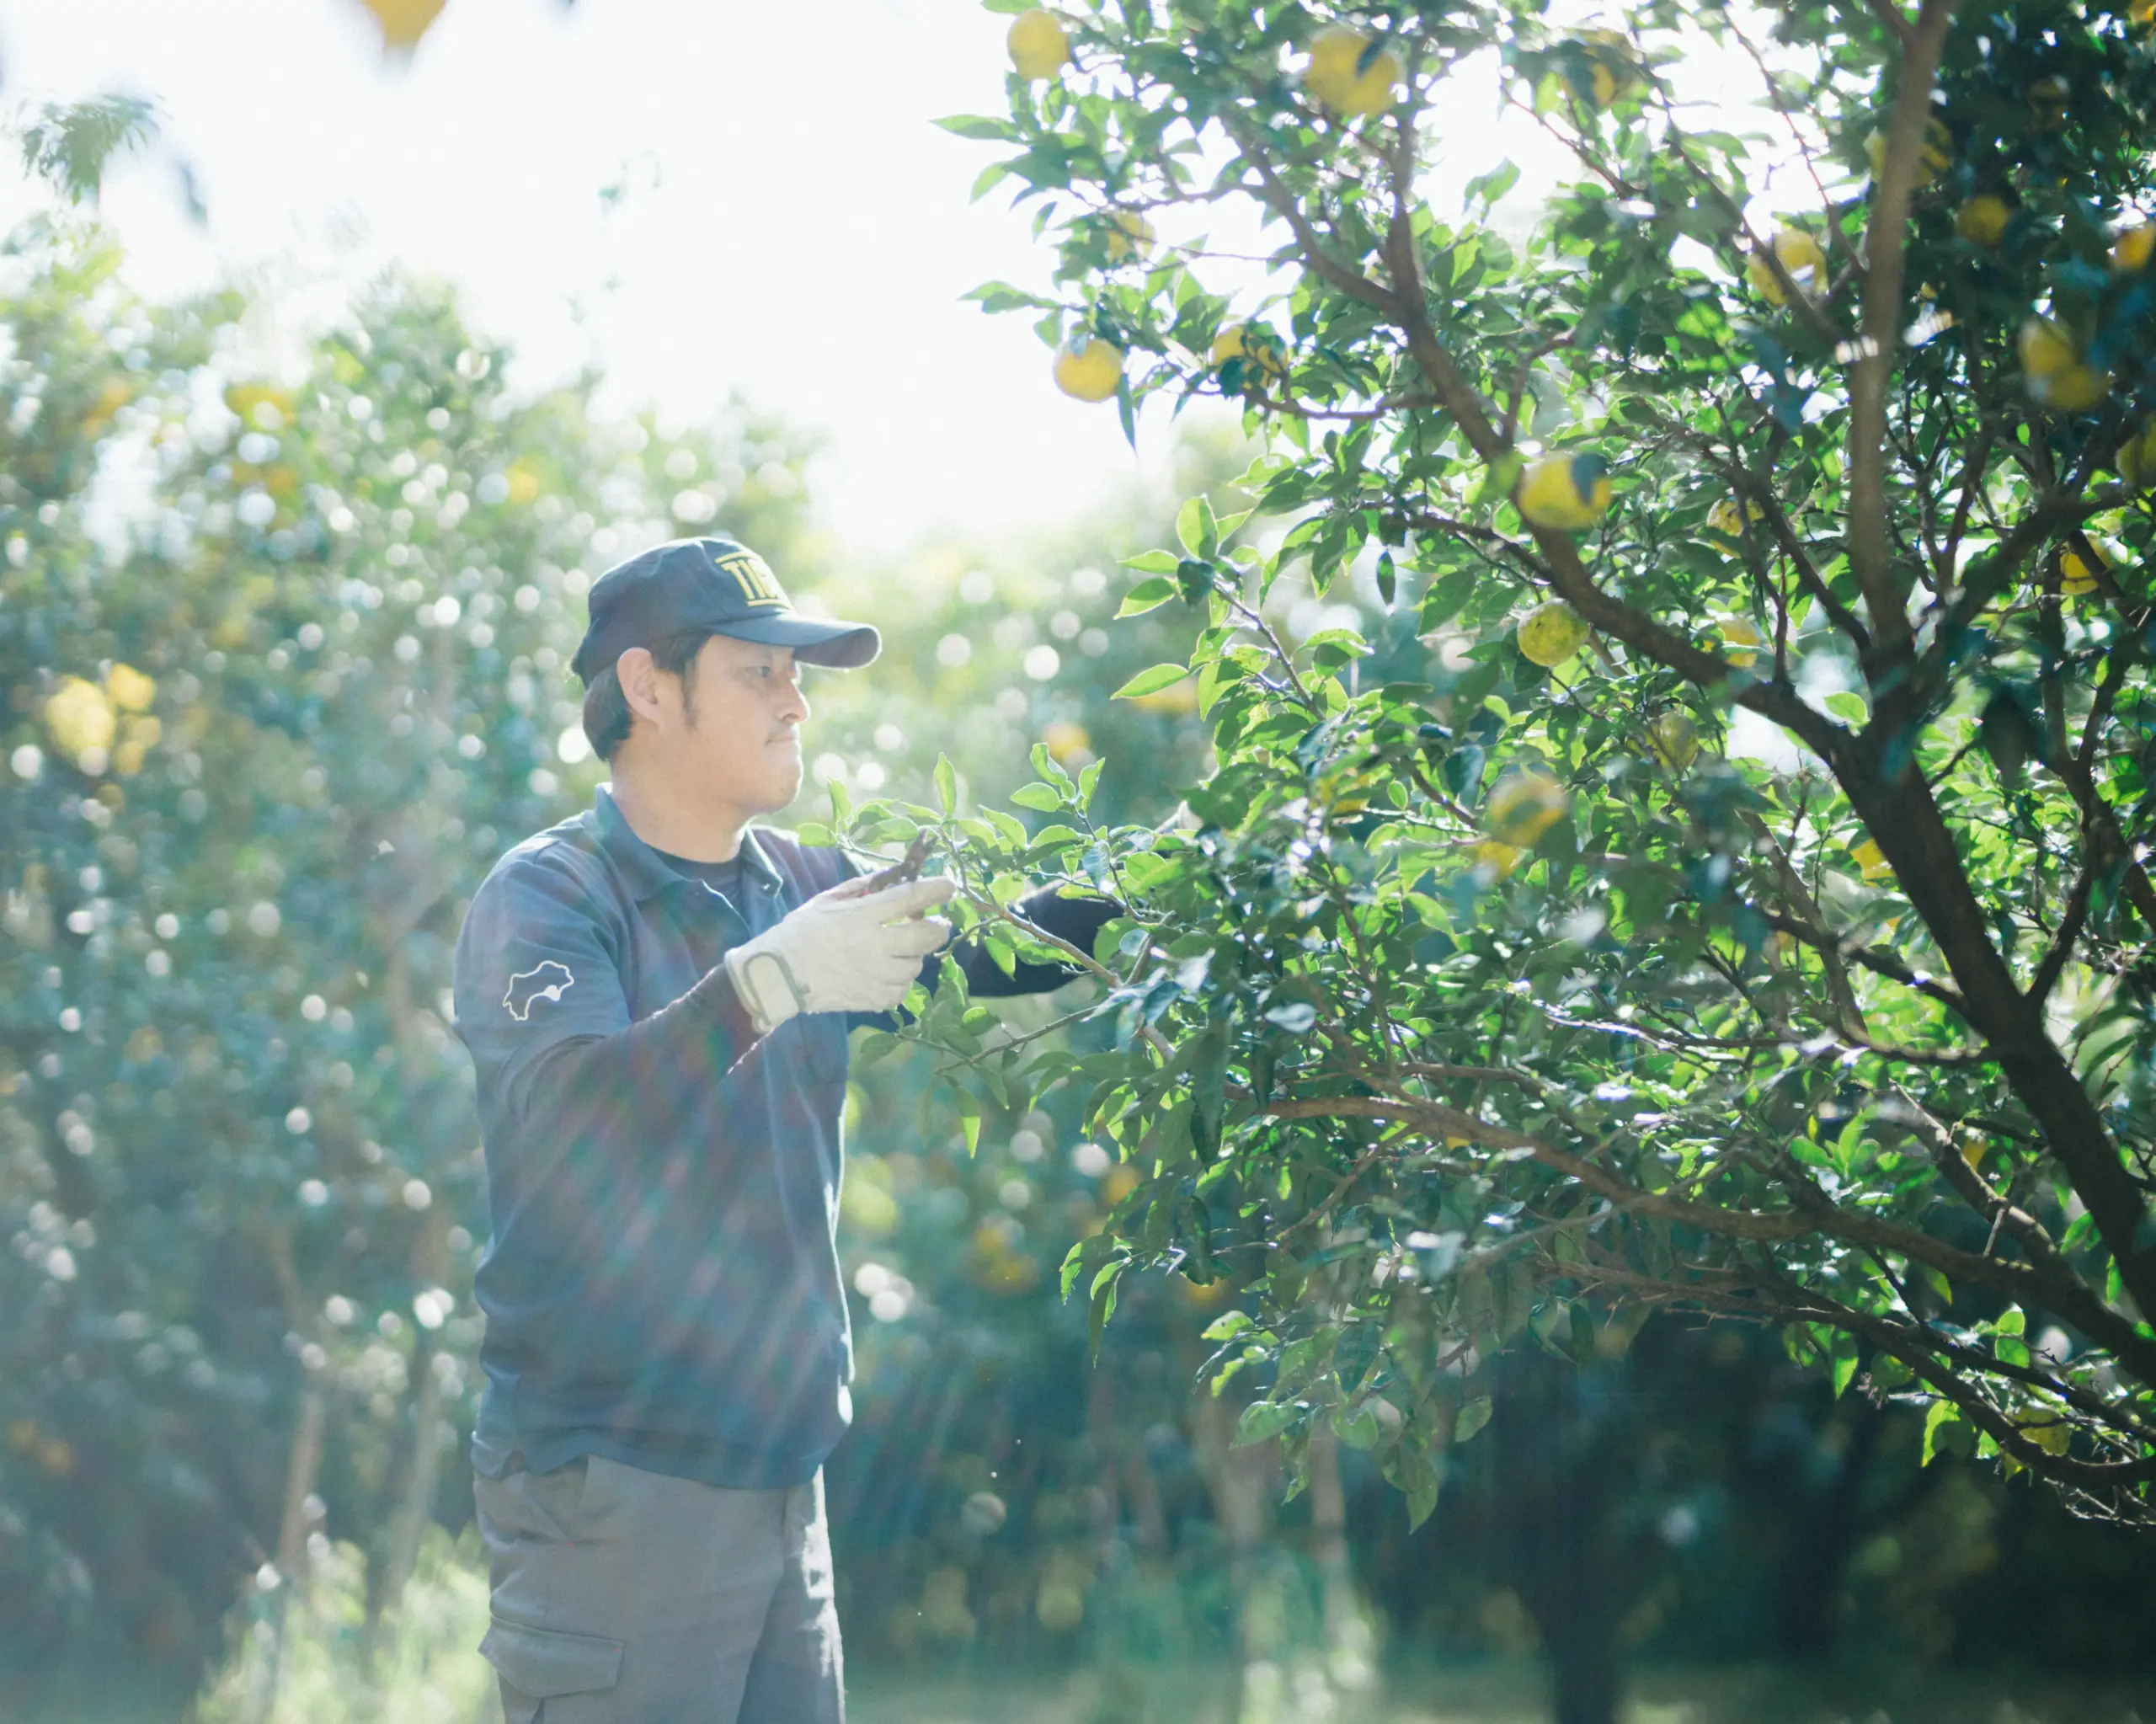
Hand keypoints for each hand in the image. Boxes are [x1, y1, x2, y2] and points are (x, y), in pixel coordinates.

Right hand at [722, 874, 955, 1032]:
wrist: (777, 975)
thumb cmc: (800, 933)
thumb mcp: (827, 900)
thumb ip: (862, 886)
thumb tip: (892, 875)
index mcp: (862, 917)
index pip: (909, 899)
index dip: (936, 890)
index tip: (950, 886)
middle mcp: (874, 946)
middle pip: (925, 937)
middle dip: (939, 928)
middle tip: (939, 924)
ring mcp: (875, 976)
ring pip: (916, 966)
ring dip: (914, 956)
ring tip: (902, 951)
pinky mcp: (872, 999)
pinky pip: (902, 991)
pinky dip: (901, 981)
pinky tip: (889, 974)